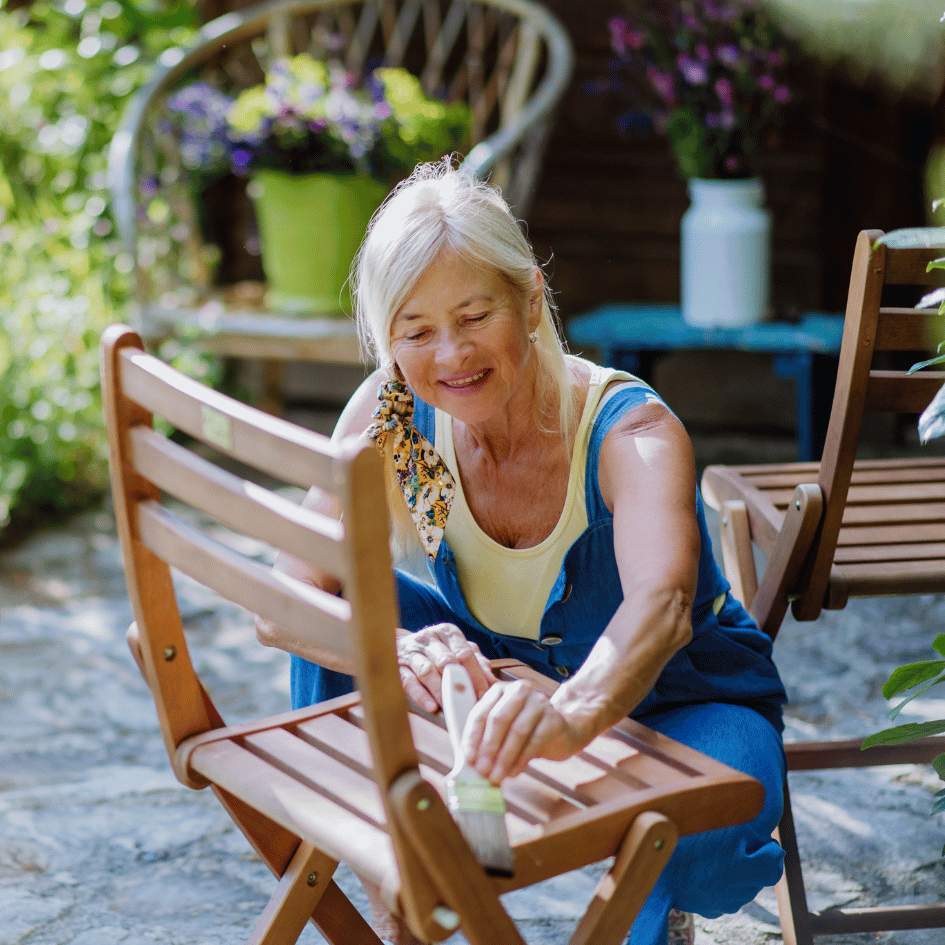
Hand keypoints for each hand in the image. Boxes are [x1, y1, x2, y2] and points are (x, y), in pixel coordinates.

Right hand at [396, 623, 494, 711]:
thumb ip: (477, 663)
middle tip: (470, 704)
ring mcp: (412, 652)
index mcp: (448, 633)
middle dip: (460, 684)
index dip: (475, 674)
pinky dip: (421, 695)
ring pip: (427, 671)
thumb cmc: (437, 651)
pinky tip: (431, 707)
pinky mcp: (398, 667)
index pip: (464, 652)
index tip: (484, 694)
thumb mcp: (458, 650)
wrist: (400, 645)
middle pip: (446, 661)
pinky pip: (409, 682)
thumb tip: (494, 683)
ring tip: (451, 708)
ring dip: (441, 691)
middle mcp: (429, 639)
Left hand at [462, 680, 587, 783]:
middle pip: (499, 719)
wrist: (562, 732)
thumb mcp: (504, 728)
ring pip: (517, 731)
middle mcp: (520, 690)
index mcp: (501, 690)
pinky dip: (521, 760)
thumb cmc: (525, 731)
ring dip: (504, 757)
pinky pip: (535, 741)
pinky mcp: (554, 718)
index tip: (469, 758)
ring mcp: (539, 702)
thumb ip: (486, 738)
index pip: (481, 712)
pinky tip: (513, 773)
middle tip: (482, 770)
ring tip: (496, 776)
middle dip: (488, 747)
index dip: (473, 737)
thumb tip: (470, 761)